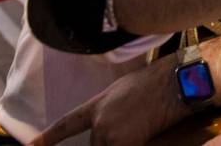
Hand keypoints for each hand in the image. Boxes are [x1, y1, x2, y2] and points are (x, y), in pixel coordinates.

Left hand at [30, 54, 188, 145]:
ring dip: (121, 143)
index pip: (67, 124)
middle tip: (130, 125)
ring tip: (141, 126)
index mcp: (97, 105)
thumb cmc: (155, 81)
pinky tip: (144, 131)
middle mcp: (100, 123)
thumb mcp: (123, 90)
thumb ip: (110, 108)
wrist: (172, 84)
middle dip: (108, 141)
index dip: (48, 137)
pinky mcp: (127, 144)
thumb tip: (110, 123)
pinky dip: (132, 143)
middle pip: (95, 144)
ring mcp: (111, 135)